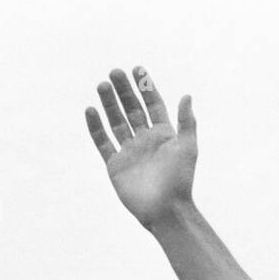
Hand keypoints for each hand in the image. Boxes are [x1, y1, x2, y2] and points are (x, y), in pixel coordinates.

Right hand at [85, 67, 196, 229]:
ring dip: (109, 104)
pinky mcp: (116, 165)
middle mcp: (146, 142)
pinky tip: (90, 110)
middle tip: (115, 72)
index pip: (153, 106)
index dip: (145, 88)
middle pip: (132, 110)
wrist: (166, 210)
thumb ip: (187, 122)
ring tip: (102, 85)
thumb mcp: (188, 148)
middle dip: (124, 91)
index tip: (137, 69)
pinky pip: (103, 142)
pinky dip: (96, 127)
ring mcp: (130, 152)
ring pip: (116, 122)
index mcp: (164, 136)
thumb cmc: (180, 180)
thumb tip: (187, 95)